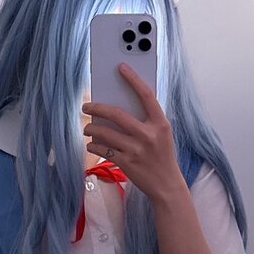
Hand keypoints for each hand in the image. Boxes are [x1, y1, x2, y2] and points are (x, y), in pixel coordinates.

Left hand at [82, 62, 183, 201]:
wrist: (167, 186)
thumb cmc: (162, 157)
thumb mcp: (162, 135)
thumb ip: (147, 120)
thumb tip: (119, 104)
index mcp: (161, 123)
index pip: (146, 95)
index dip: (133, 79)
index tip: (121, 67)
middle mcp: (149, 135)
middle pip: (116, 114)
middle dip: (97, 108)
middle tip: (86, 107)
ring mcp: (137, 150)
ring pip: (105, 133)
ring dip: (91, 129)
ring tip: (88, 128)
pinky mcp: (127, 163)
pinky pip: (103, 149)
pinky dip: (94, 146)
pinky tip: (92, 144)